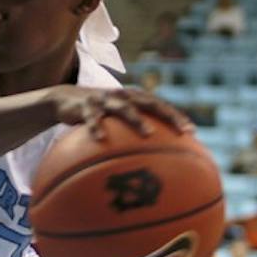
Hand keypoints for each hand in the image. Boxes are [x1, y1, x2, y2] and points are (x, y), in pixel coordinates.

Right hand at [50, 85, 192, 138]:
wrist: (64, 99)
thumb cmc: (97, 114)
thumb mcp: (114, 119)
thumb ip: (130, 133)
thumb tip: (150, 160)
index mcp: (133, 98)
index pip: (160, 105)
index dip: (176, 116)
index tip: (192, 132)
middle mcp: (123, 95)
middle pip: (150, 104)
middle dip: (167, 116)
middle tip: (181, 131)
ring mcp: (104, 99)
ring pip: (124, 108)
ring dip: (137, 120)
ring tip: (148, 134)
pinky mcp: (85, 105)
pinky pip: (92, 118)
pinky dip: (96, 127)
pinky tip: (101, 140)